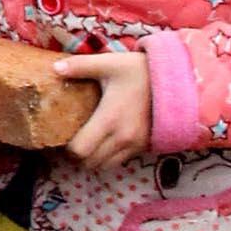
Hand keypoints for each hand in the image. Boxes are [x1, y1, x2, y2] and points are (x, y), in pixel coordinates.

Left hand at [55, 49, 151, 167]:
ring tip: (88, 144)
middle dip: (78, 156)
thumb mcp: (110, 63)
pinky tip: (105, 142)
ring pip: (104, 166)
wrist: (176, 80)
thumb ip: (81, 66)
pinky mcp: (143, 146)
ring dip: (93, 159)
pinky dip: (108, 158)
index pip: (79, 150)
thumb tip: (55, 69)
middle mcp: (122, 138)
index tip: (64, 136)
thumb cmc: (139, 71)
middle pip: (89, 163)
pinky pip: (119, 162)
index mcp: (109, 119)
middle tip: (73, 141)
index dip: (67, 148)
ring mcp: (134, 145)